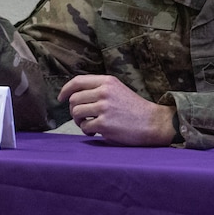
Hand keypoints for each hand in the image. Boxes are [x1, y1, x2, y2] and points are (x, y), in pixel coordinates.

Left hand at [59, 75, 175, 145]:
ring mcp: (104, 108)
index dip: (65, 90)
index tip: (61, 98)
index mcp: (107, 81)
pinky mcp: (104, 124)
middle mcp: (104, 92)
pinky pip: (85, 127)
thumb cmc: (134, 109)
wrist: (152, 122)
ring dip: (79, 121)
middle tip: (82, 118)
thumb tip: (74, 96)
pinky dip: (88, 131)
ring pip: (76, 113)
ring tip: (89, 125)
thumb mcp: (118, 90)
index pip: (77, 81)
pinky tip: (96, 132)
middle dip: (73, 110)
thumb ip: (99, 89)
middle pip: (74, 99)